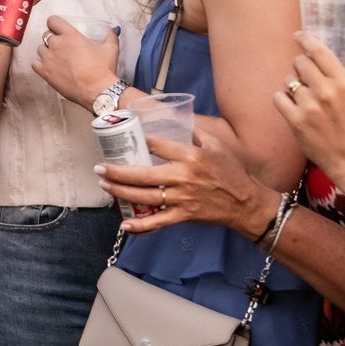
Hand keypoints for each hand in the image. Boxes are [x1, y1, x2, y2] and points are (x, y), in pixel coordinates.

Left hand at [32, 16, 119, 106]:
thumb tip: (113, 29)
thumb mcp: (110, 49)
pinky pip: (34, 63)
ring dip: (46, 52)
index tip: (58, 29)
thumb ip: (110, 36)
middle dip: (53, 39)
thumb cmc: (103, 69)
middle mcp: (57, 44)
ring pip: (40, 49)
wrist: (98, 91)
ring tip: (56, 59)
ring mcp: (49, 59)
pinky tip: (48, 67)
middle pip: (46, 35)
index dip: (55, 24)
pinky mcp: (45, 73)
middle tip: (62, 47)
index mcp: (70, 35)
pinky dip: (39, 64)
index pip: (53, 21)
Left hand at [96, 129, 280, 237]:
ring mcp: (182, 198)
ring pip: (145, 197)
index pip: (157, 145)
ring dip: (121, 192)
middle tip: (99, 168)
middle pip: (142, 174)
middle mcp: (183, 177)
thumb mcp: (216, 145)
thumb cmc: (231, 172)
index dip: (137, 141)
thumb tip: (176, 119)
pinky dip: (141, 226)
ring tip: (104, 186)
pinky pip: (158, 222)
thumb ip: (195, 132)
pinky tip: (124, 225)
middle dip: (116, 172)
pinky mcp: (184, 215)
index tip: (122, 137)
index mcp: (190, 156)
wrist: (246, 203)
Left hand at [275, 35, 344, 189]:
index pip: (318, 52)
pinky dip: (282, 98)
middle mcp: (325, 92)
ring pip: (288, 80)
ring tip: (303, 94)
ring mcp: (308, 107)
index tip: (299, 36)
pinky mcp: (295, 121)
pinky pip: (278, 98)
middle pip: (300, 63)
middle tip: (306, 74)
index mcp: (344, 83)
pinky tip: (292, 104)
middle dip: (301, 65)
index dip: (305, 40)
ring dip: (293, 83)